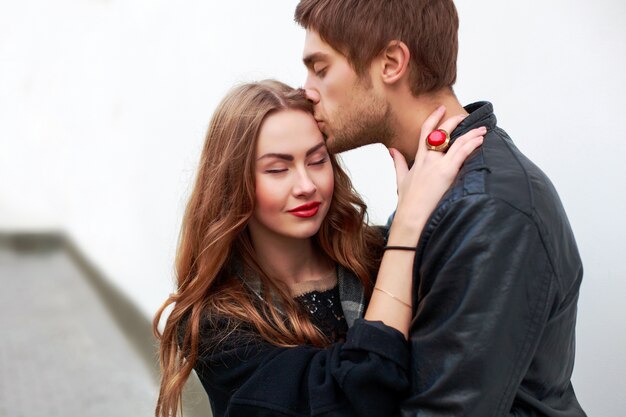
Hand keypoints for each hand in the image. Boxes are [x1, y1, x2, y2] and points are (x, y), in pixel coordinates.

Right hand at [388, 106, 484, 244]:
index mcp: (418, 158)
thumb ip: (398, 161)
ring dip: (471, 134)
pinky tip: (480, 139)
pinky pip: (462, 153)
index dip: (433, 118)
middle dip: (455, 121)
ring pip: (457, 141)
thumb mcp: (400, 178)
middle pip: (442, 132)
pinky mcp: (447, 172)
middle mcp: (428, 158)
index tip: (441, 109)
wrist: (411, 215)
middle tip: (465, 117)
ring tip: (482, 129)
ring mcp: (438, 164)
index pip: (425, 131)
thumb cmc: (408, 201)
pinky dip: (472, 144)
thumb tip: (392, 149)